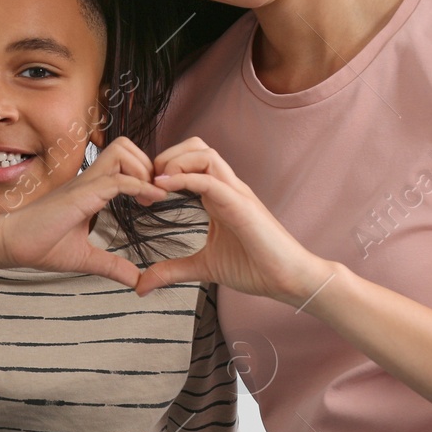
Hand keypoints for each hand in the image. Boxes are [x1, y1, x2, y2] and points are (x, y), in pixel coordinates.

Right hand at [0, 137, 167, 288]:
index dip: (144, 171)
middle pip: (125, 145)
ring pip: (121, 152)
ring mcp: (83, 184)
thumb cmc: (39, 246)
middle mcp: (88, 180)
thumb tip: (136, 280)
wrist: (9, 245)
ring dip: (142, 170)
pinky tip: (151, 201)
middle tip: (155, 192)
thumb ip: (111, 266)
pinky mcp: (80, 195)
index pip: (122, 160)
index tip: (155, 197)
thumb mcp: (84, 258)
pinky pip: (116, 180)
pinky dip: (138, 187)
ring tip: (151, 197)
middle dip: (147, 163)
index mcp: (90, 189)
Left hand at [134, 137, 331, 304]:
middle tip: (147, 182)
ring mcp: (236, 193)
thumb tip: (142, 285)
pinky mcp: (242, 206)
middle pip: (196, 146)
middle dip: (167, 156)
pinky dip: (185, 178)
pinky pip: (212, 179)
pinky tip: (164, 187)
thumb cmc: (255, 268)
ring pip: (205, 154)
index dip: (163, 169)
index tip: (143, 192)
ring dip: (175, 162)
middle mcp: (227, 188)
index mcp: (218, 196)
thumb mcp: (203, 267)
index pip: (190, 161)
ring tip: (156, 182)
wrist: (289, 280)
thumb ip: (173, 270)